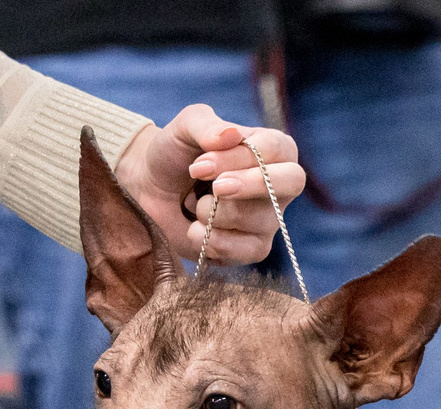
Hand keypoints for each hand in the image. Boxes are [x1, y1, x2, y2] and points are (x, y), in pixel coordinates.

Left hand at [115, 104, 305, 265]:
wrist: (150, 189)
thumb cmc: (175, 153)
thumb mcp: (186, 127)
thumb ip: (207, 126)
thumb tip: (232, 135)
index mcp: (270, 148)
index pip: (276, 150)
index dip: (240, 158)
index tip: (201, 165)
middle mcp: (277, 184)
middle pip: (291, 182)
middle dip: (250, 185)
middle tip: (215, 188)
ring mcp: (268, 219)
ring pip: (259, 219)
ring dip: (215, 213)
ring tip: (195, 205)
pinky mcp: (252, 248)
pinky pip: (245, 251)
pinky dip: (211, 241)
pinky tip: (195, 229)